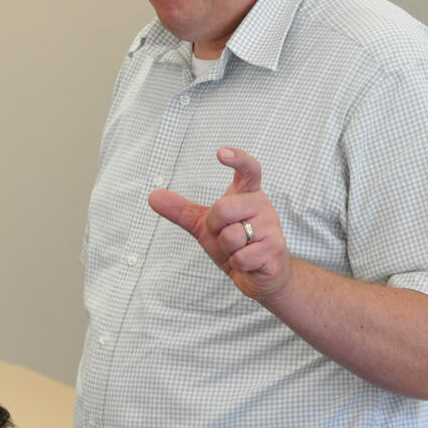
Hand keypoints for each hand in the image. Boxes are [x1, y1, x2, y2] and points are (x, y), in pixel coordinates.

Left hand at [148, 146, 291, 301]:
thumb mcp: (204, 225)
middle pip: (224, 208)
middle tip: (224, 233)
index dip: (237, 159)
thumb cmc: (236, 243)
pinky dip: (237, 263)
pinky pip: (241, 256)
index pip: (249, 170)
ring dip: (228, 248)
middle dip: (215, 226)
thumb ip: (181, 210)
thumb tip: (153, 196)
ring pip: (232, 236)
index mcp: (247, 194)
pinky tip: (249, 262)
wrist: (259, 274)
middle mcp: (262, 206)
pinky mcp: (275, 249)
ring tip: (240, 248)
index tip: (220, 153)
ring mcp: (271, 227)